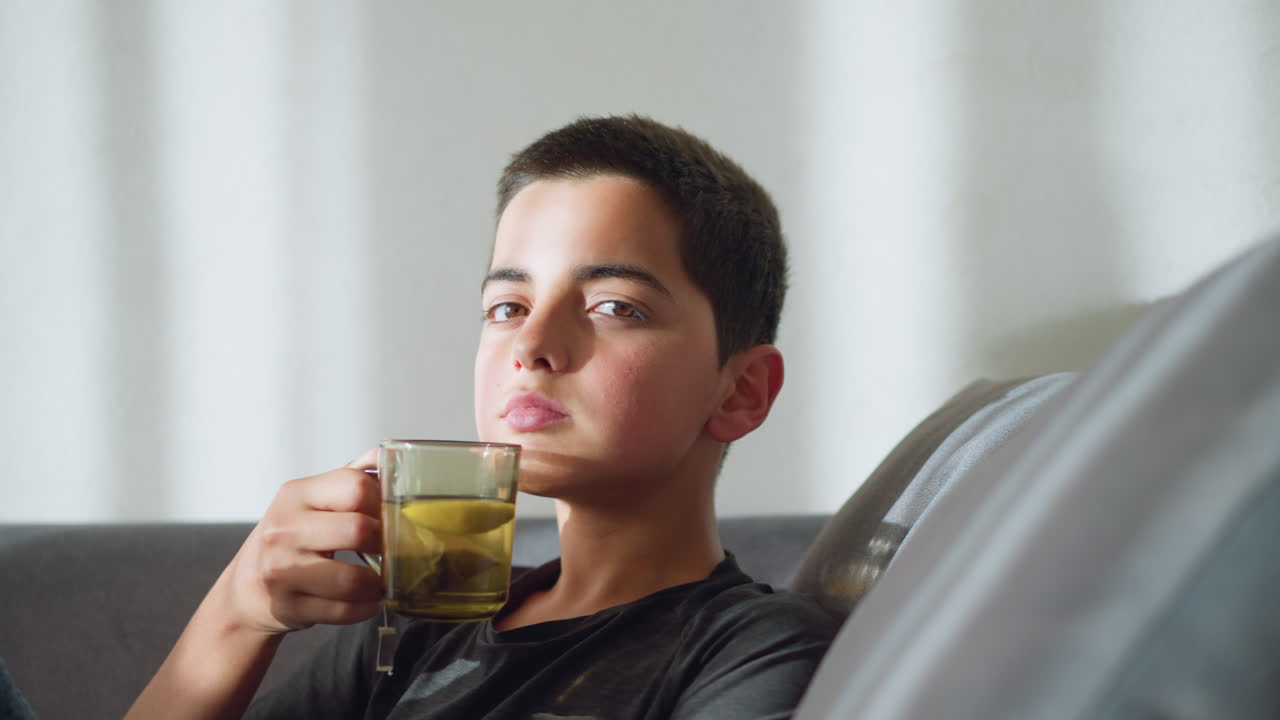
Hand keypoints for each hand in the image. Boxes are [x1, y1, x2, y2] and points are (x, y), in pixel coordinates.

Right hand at [220, 449, 383, 634]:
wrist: (247, 589)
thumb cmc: (288, 540)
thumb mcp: (310, 501)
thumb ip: (349, 478)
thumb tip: (386, 454)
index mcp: (296, 494)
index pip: (356, 486)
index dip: (384, 502)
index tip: (391, 517)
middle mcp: (283, 529)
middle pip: (360, 530)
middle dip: (387, 545)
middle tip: (392, 552)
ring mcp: (281, 570)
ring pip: (353, 579)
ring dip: (377, 584)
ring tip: (379, 581)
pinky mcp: (287, 606)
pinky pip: (343, 611)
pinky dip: (365, 608)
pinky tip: (366, 600)